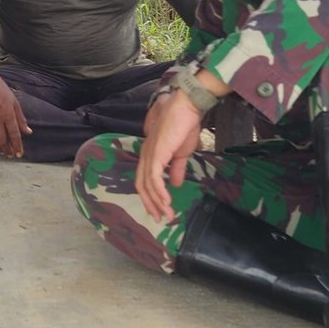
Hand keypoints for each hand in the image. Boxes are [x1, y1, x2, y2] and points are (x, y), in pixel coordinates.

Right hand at [0, 68, 30, 157]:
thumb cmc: (2, 92)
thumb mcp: (16, 103)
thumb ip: (21, 119)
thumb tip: (28, 132)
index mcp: (8, 115)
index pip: (14, 135)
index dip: (17, 146)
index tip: (19, 154)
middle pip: (3, 141)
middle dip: (7, 150)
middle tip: (10, 155)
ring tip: (2, 152)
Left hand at [135, 91, 203, 223]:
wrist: (187, 108)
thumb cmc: (184, 126)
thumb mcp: (181, 153)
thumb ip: (176, 168)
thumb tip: (176, 184)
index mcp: (150, 155)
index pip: (145, 180)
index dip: (151, 197)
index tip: (160, 211)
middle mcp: (145, 155)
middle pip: (142, 185)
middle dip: (150, 204)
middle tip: (160, 219)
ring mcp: (149, 154)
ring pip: (147, 184)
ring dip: (157, 202)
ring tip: (167, 215)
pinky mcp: (156, 154)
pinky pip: (154, 177)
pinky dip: (159, 192)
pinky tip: (166, 202)